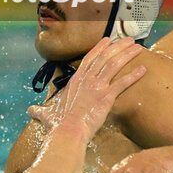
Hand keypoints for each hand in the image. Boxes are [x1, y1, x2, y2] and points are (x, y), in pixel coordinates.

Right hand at [27, 38, 145, 139]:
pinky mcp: (105, 98)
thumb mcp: (46, 114)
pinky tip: (143, 70)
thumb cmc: (57, 125)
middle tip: (129, 39)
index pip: (89, 59)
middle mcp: (86, 80)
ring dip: (127, 55)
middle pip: (104, 57)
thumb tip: (29, 111)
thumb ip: (39, 111)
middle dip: (118, 46)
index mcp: (75, 81)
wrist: (66, 132)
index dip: (99, 48)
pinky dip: (133, 76)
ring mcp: (96, 87)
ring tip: (138, 48)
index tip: (108, 40)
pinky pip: (122, 84)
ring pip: (114, 65)